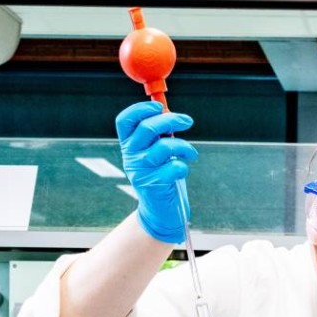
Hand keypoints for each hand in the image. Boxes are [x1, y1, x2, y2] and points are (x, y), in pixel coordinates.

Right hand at [114, 101, 198, 243]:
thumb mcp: (156, 152)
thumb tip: (166, 110)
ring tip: (191, 153)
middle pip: (147, 128)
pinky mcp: (153, 184)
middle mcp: (130, 156)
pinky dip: (183, 166)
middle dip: (170, 120)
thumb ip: (159, 133)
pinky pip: (174, 167)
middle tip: (187, 121)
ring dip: (184, 146)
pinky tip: (182, 170)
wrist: (160, 210)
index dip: (140, 109)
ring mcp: (140, 171)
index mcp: (128, 145)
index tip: (159, 106)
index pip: (125, 120)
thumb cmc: (161, 175)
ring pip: (164, 147)